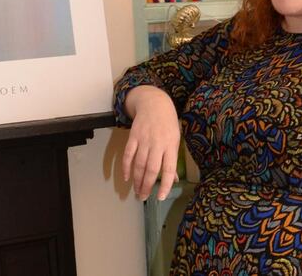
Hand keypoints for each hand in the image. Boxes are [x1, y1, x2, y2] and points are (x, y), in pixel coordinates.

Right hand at [122, 86, 180, 200]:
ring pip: (138, 164)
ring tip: (136, 191)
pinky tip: (127, 177)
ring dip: (136, 180)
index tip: (160, 197)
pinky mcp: (133, 136)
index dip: (165, 184)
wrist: (154, 103)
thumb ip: (172, 160)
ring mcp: (144, 140)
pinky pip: (128, 154)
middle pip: (151, 169)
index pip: (169, 169)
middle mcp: (157, 143)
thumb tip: (173, 180)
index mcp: (171, 145)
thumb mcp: (175, 140)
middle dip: (146, 186)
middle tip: (143, 198)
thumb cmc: (168, 124)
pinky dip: (126, 167)